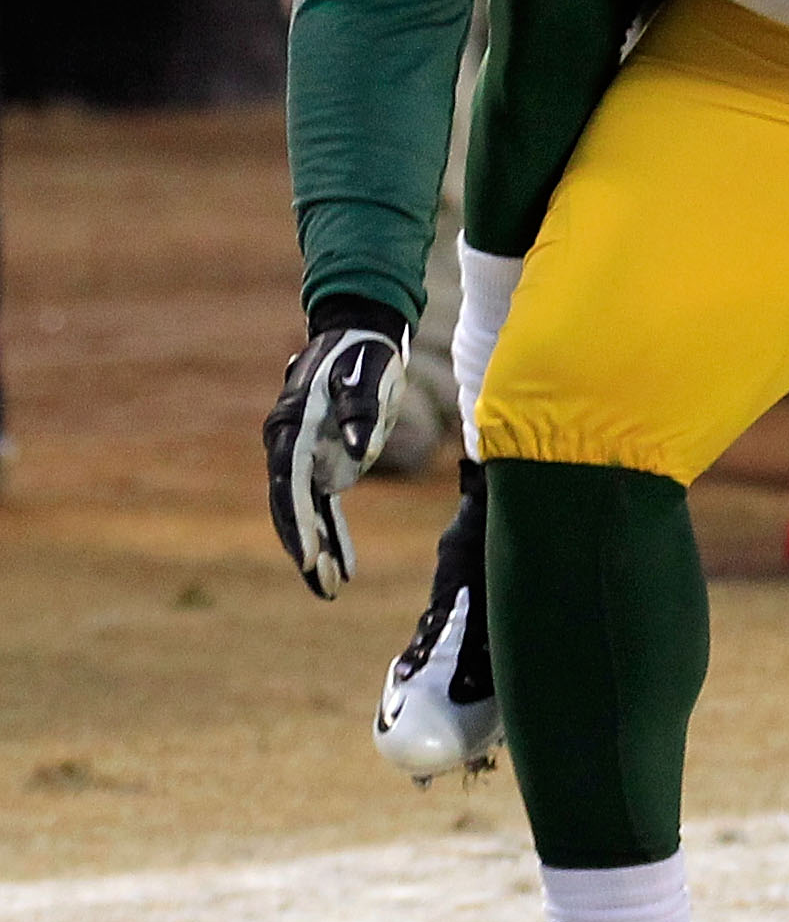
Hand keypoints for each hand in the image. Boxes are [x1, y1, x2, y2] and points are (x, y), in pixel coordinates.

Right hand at [264, 312, 409, 599]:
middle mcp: (289, 446)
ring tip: (332, 590)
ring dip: (318, 550)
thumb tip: (359, 453)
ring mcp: (305, 456)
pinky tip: (344, 566)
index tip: (309, 557)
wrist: (362, 331)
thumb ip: (359, 412)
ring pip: (306, 513)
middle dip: (304, 548)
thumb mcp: (364, 377)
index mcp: (291, 427)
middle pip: (290, 507)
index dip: (298, 523)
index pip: (289, 485)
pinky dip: (331, 534)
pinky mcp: (324, 460)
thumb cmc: (363, 353)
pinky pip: (323, 505)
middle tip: (322, 587)